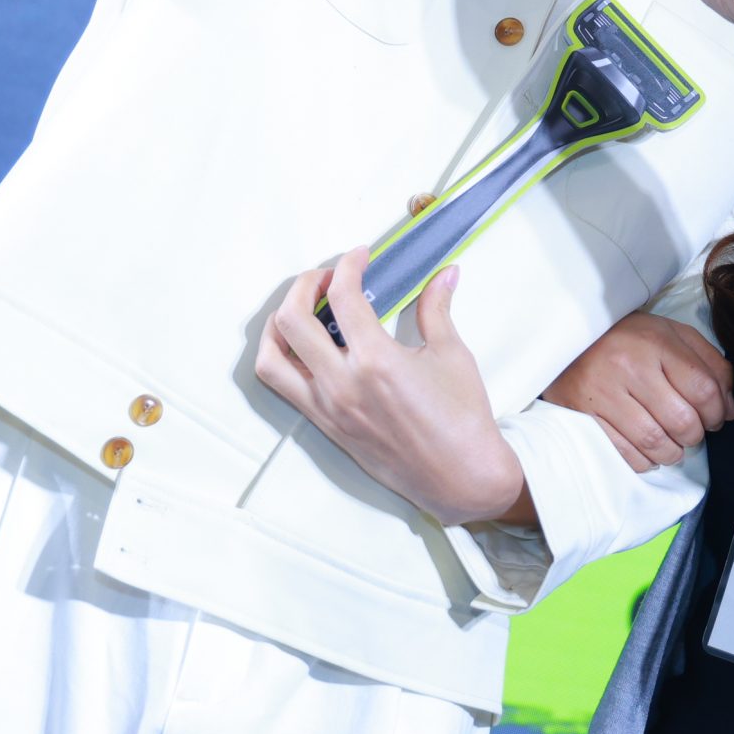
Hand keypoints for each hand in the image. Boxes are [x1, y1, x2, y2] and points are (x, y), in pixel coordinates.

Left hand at [254, 250, 527, 525]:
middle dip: (304, 285)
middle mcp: (341, 385)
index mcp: (375, 362)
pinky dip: (284, 358)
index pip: (342, 296)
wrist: (460, 477)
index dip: (348, 264)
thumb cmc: (462, 418)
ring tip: (303, 310)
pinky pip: (284, 388)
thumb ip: (437, 309)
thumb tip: (445, 273)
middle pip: (291, 320)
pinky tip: (308, 347)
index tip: (360, 256)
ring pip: (271, 359)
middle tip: (328, 277)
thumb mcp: (452, 355)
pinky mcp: (325, 426)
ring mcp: (327, 409)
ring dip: (279, 325)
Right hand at [542, 312, 733, 471]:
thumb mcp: (672, 335)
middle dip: (696, 435)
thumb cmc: (629, 338)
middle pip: (683, 421)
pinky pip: (626, 454)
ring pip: (656, 443)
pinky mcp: (583, 417)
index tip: (715, 417)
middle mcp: (630, 367)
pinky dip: (646, 460)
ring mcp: (604, 394)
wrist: (568, 337)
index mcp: (656, 343)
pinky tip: (648, 449)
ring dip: (673, 452)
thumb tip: (730, 410)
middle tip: (692, 432)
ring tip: (672, 443)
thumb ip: (709, 365)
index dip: (718, 412)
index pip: (704, 389)